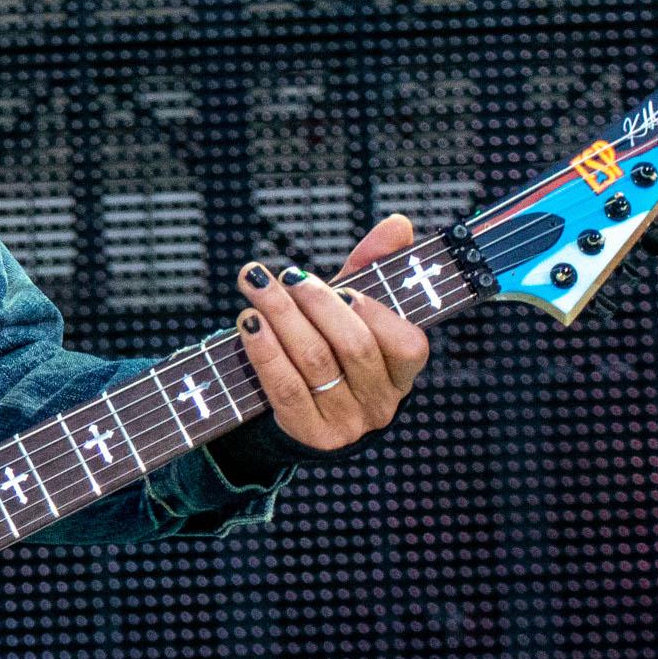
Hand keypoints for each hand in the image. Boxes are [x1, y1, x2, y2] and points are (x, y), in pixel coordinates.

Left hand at [231, 216, 429, 452]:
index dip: (377, 314)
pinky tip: (248, 322)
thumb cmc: (330, 347)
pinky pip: (285, 388)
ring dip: (282, 316)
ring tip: (255, 285)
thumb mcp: (351, 310)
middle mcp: (381, 402)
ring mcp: (347, 423)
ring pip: (316, 362)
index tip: (343, 287)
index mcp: (402, 371)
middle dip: (317, 304)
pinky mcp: (309, 435)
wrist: (295, 411)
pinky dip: (264, 351)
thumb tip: (398, 223)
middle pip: (354, 347)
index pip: (409, 346)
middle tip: (286, 276)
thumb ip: (374, 268)